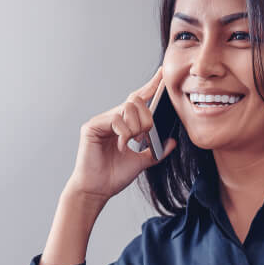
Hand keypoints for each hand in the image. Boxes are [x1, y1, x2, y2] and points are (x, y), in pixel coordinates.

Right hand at [66, 68, 175, 204]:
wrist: (98, 190)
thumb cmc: (114, 176)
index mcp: (123, 124)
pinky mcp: (92, 127)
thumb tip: (172, 142)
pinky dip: (123, 133)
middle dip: (146, 118)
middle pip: (135, 101)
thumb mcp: (141, 162)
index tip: (162, 74)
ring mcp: (101, 121)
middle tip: (143, 136)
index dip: (151, 86)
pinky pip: (115, 119)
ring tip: (130, 142)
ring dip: (135, 127)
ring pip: (126, 108)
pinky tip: (120, 145)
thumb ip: (156, 150)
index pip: (138, 99)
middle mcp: (111, 119)